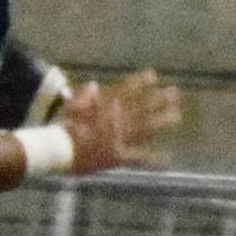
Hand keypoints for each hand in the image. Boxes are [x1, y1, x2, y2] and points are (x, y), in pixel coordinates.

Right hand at [64, 69, 181, 175]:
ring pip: (146, 128)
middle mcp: (117, 120)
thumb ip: (84, 95)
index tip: (153, 75)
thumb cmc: (63, 127)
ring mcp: (119, 138)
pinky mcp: (118, 156)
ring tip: (177, 116)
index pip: (126, 91)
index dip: (141, 82)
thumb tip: (94, 85)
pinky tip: (167, 158)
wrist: (58, 150)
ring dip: (162, 121)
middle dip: (159, 99)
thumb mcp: (71, 107)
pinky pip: (139, 158)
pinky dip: (153, 160)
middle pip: (142, 107)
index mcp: (105, 107)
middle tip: (174, 93)